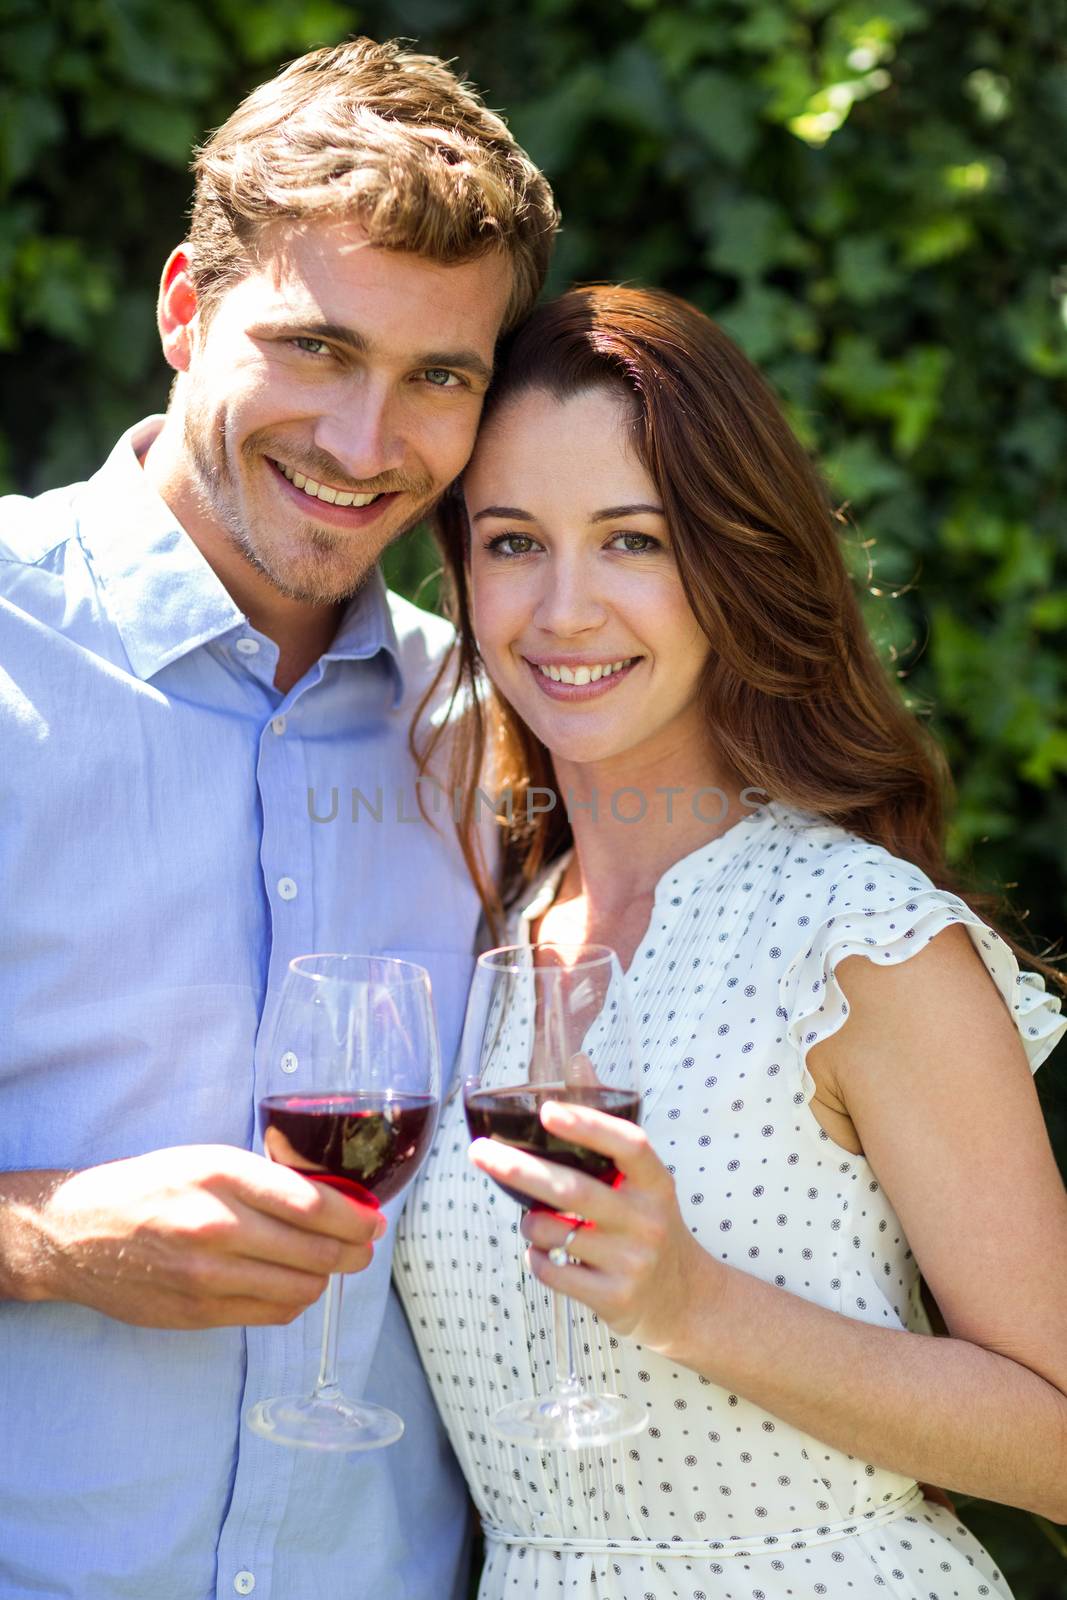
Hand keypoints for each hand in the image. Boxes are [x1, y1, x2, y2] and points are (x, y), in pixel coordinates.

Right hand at [26, 1144, 385, 1328]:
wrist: (78, 1233)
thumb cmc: (149, 1187)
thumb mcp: (208, 1160)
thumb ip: (266, 1178)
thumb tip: (333, 1198)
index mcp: (221, 1175)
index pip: (311, 1201)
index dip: (353, 1216)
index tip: (372, 1219)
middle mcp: (216, 1225)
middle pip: (315, 1250)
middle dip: (353, 1251)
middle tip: (365, 1247)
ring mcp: (207, 1275)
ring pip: (300, 1287)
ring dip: (326, 1278)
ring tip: (329, 1265)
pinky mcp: (198, 1312)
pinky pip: (270, 1313)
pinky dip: (294, 1301)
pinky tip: (295, 1286)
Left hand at [470, 1101, 718, 1354]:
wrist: (685, 1300)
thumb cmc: (648, 1226)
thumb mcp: (644, 1183)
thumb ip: (607, 1133)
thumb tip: (577, 1063)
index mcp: (656, 1184)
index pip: (629, 1145)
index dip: (588, 1125)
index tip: (547, 1110)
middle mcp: (647, 1221)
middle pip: (573, 1190)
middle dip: (519, 1169)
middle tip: (480, 1152)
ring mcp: (632, 1262)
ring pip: (553, 1232)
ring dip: (530, 1223)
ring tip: (538, 1221)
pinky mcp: (614, 1298)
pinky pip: (551, 1271)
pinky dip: (536, 1257)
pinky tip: (546, 1253)